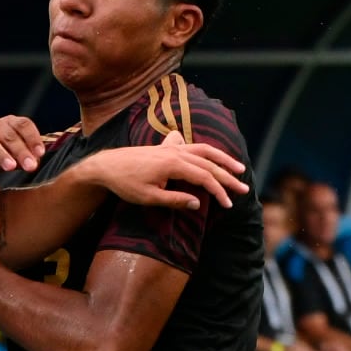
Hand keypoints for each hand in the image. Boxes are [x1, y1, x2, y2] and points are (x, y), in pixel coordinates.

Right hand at [0, 114, 45, 174]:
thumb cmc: (3, 151)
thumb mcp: (18, 151)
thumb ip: (28, 154)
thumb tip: (35, 161)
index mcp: (11, 123)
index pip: (24, 126)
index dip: (33, 139)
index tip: (40, 153)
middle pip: (9, 136)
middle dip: (20, 151)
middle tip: (30, 166)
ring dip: (1, 154)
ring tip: (10, 167)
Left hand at [76, 139, 246, 211]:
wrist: (106, 166)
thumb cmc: (125, 184)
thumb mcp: (148, 198)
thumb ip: (175, 200)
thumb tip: (198, 204)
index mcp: (173, 164)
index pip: (204, 177)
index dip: (219, 192)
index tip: (228, 205)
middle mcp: (176, 152)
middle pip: (209, 163)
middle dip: (228, 177)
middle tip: (244, 189)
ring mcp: (172, 147)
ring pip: (204, 150)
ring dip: (223, 158)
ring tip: (238, 168)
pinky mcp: (167, 147)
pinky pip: (192, 146)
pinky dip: (206, 151)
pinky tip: (210, 156)